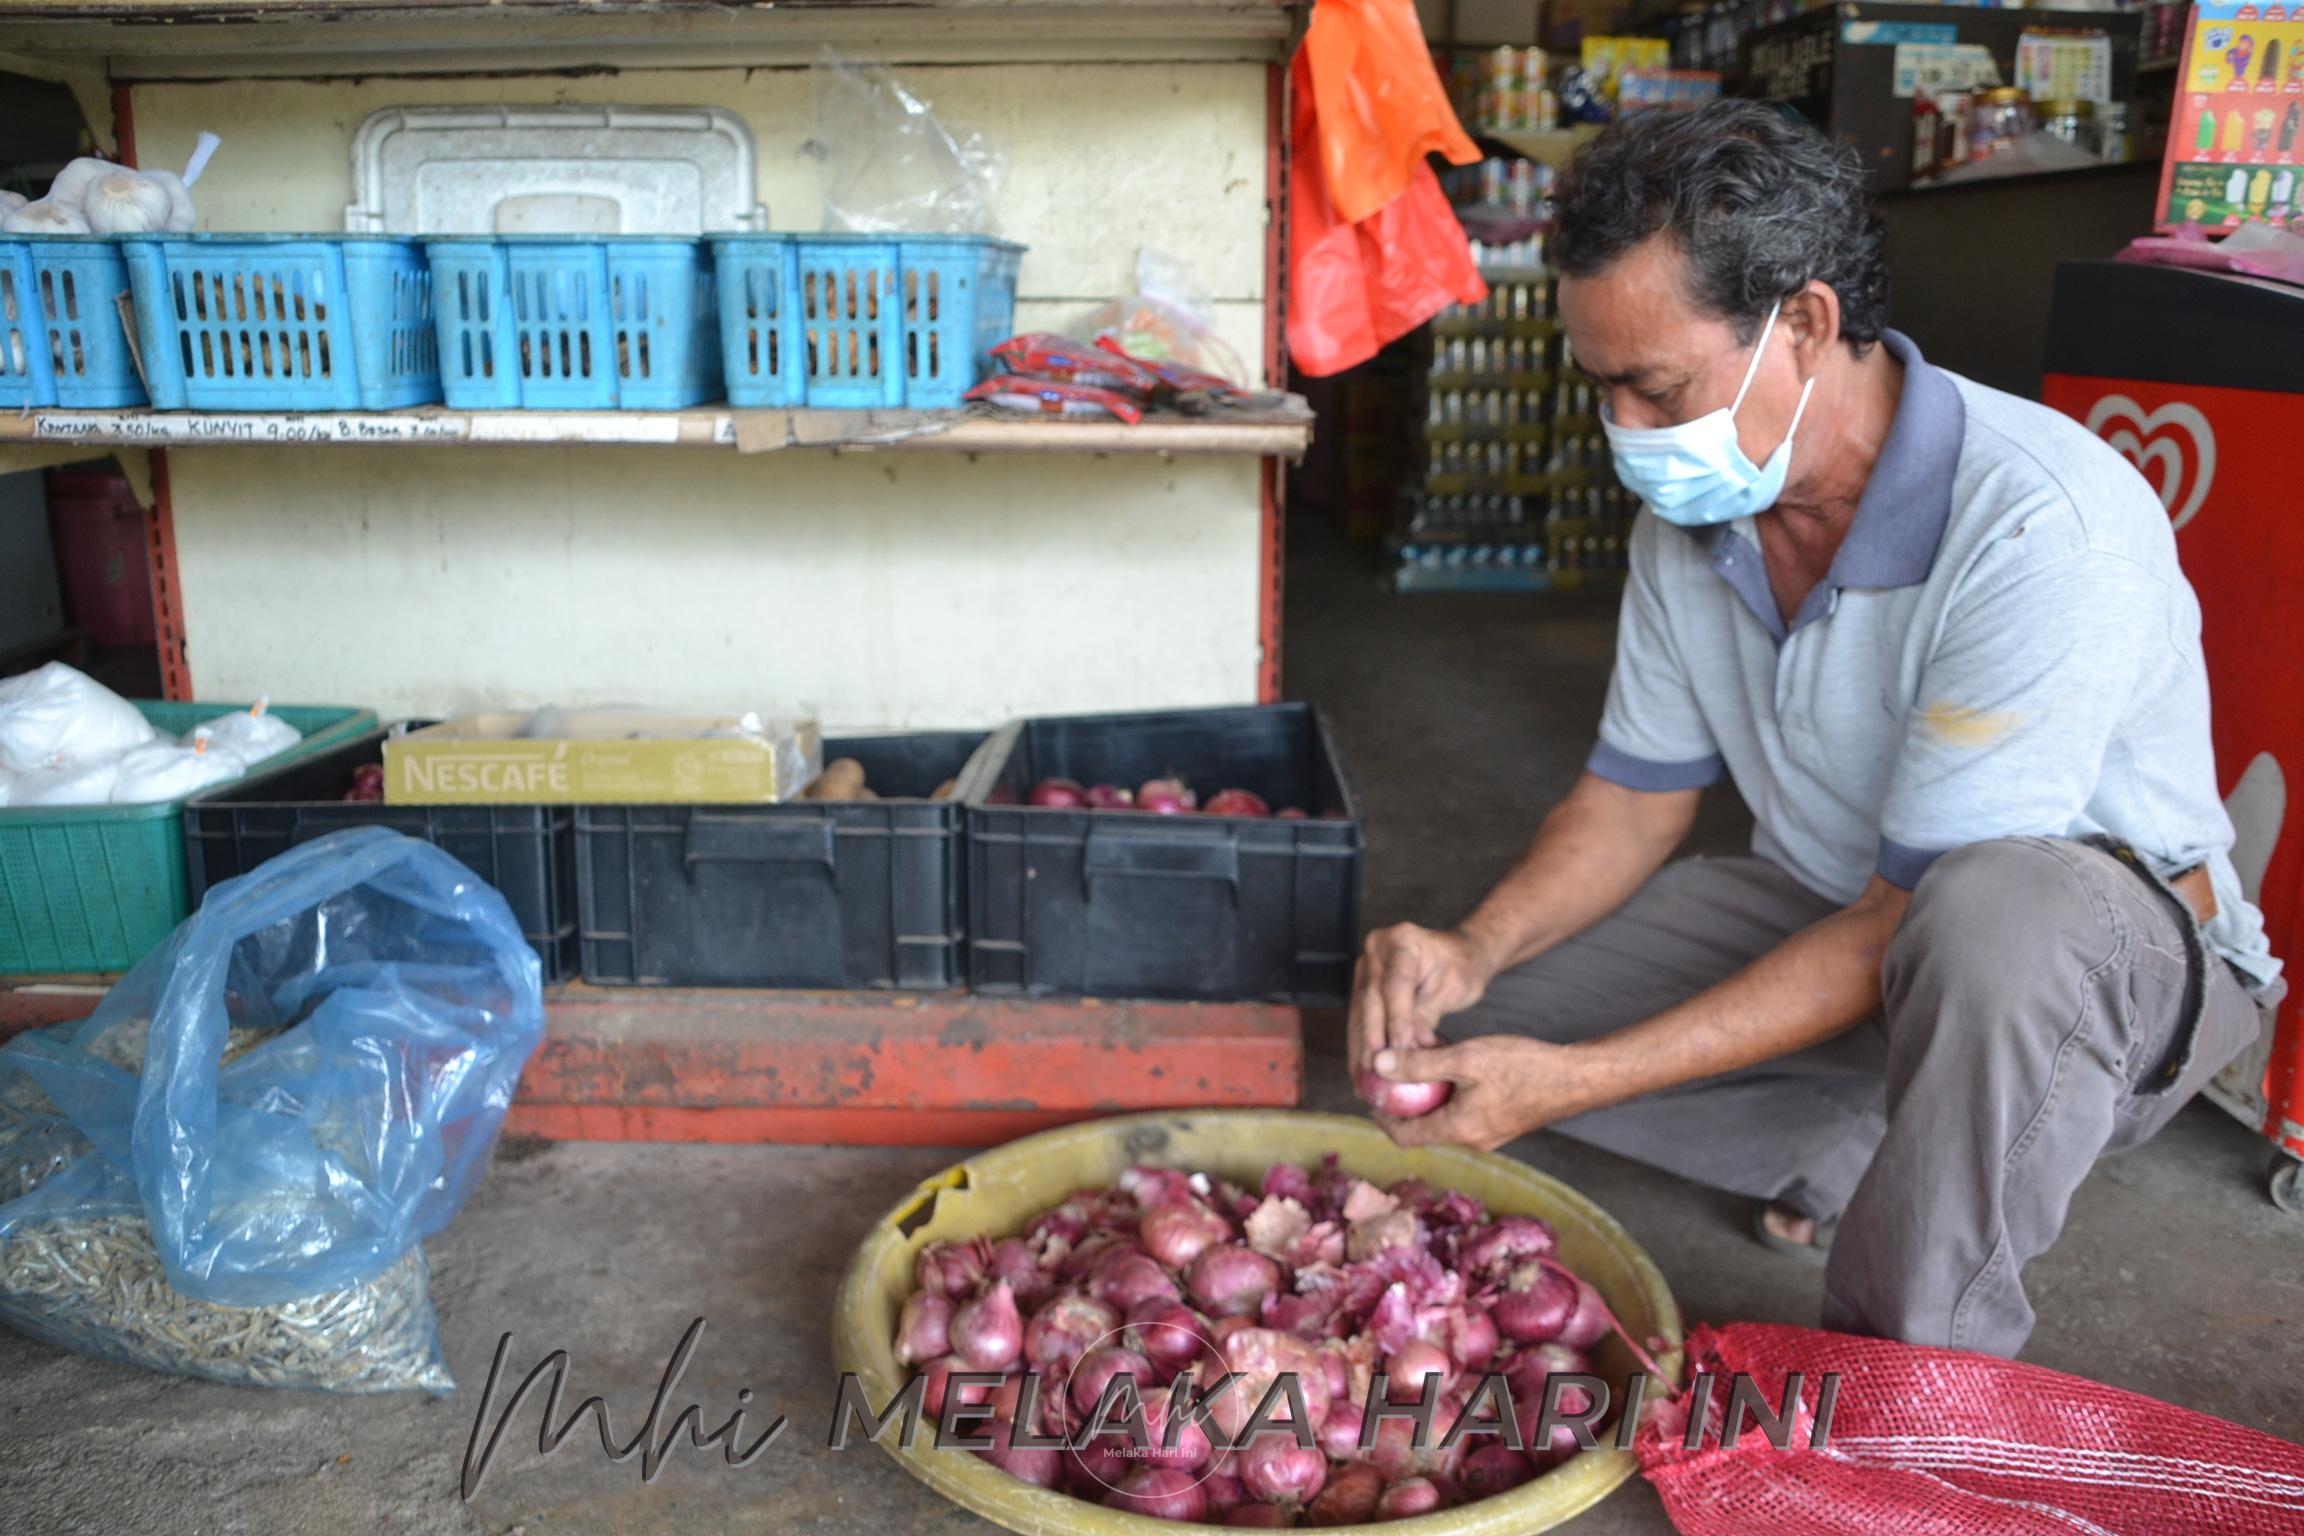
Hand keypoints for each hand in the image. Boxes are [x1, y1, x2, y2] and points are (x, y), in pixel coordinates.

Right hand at [1348, 923, 1494, 1076]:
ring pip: (1359, 1009)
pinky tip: (1362, 1067)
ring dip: (1361, 1045)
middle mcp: (1377, 948)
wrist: (1456, 953)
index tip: (1402, 1049)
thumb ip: (1427, 1016)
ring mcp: (1366, 963)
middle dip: (1373, 1037)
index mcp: (1403, 941)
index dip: (1396, 1019)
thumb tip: (1412, 1050)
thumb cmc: (1460, 968)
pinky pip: (1359, 1013)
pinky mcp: (1362, 981)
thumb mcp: (1450, 990)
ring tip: (1364, 1076)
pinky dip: (1361, 1041)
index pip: (1395, 984)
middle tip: (1378, 1069)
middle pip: (1371, 997)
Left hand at [1369, 1037, 1598, 1151]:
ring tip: (1422, 1059)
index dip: (1381, 1115)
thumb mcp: (1467, 1058)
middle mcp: (1471, 1140)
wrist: (1576, 1078)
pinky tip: (1453, 1063)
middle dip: (1404, 1099)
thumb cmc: (1524, 1066)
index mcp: (1458, 1129)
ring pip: (1444, 1116)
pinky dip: (1451, 1092)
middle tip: (1393, 1070)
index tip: (1369, 1092)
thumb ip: (1421, 1063)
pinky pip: (1464, 1112)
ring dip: (1429, 1093)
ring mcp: (1489, 1134)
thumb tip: (1379, 1065)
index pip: (1403, 1135)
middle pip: (1422, 1126)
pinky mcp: (1501, 1124)